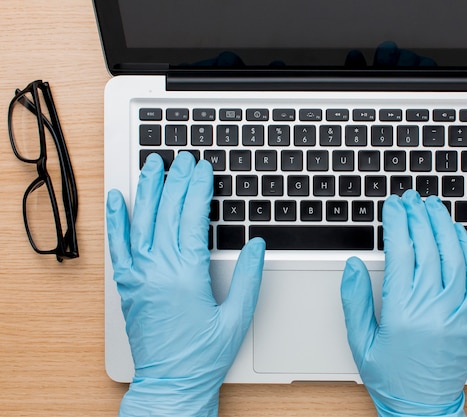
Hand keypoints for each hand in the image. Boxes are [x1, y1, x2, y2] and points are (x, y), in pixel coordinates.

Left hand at [106, 152, 264, 416]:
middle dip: (177, 180)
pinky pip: (118, 245)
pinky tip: (116, 199)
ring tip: (152, 165)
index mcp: (188, 273)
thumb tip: (257, 245)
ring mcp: (139, 275)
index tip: (203, 169)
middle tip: (183, 158)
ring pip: (142, 221)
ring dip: (148, 189)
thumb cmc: (203, 354)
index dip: (199, 188)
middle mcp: (159, 269)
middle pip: (168, 212)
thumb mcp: (237, 317)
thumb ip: (249, 277)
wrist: (170, 381)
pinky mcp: (127, 284)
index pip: (193, 217)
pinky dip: (116, 219)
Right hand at [340, 190, 466, 416]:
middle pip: (428, 248)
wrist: (423, 408)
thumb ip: (355, 300)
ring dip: (443, 226)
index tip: (393, 206)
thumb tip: (354, 265)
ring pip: (453, 256)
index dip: (397, 223)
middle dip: (418, 217)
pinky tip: (458, 235)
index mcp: (402, 311)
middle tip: (411, 198)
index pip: (401, 252)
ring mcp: (457, 312)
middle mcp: (432, 307)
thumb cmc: (390, 378)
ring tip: (434, 206)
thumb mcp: (360, 342)